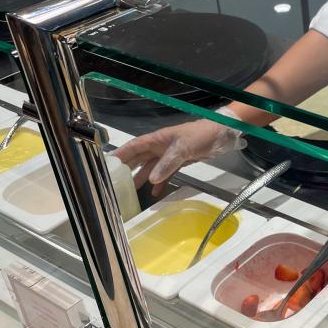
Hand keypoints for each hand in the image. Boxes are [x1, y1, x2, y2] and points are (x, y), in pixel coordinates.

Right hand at [114, 113, 243, 195]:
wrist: (221, 135)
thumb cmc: (201, 135)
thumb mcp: (183, 148)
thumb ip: (167, 163)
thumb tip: (151, 179)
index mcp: (157, 139)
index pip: (134, 146)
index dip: (121, 154)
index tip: (107, 163)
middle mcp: (160, 147)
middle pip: (139, 158)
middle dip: (127, 168)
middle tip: (114, 181)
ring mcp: (169, 155)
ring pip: (151, 167)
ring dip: (141, 177)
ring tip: (130, 190)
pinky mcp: (179, 162)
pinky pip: (165, 173)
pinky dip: (160, 182)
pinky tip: (154, 192)